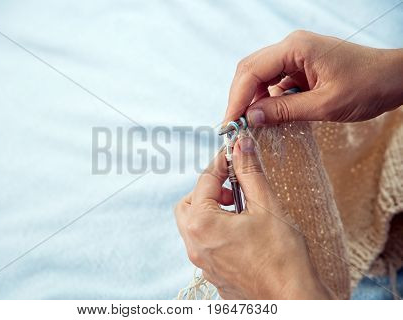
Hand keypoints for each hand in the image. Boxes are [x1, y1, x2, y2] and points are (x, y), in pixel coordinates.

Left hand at [174, 136, 331, 298]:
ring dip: (211, 210)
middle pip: (189, 204)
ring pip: (194, 224)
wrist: (292, 301)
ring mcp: (202, 262)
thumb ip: (249, 173)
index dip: (221, 164)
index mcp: (202, 224)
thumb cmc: (282, 257)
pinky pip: (205, 244)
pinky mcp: (212, 273)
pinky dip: (216, 230)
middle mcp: (194, 245)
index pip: (204, 180)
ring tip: (240, 211)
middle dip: (208, 190)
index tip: (235, 155)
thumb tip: (240, 146)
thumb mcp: (266, 206)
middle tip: (233, 190)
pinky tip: (242, 232)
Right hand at [224, 30, 402, 125]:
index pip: (252, 71)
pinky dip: (266, 100)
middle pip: (250, 70)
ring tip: (250, 124)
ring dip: (252, 100)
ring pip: (259, 76)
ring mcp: (295, 55)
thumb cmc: (367, 87)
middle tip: (234, 125)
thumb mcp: (324, 105)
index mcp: (296, 48)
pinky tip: (267, 116)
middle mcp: (291, 47)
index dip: (236, 98)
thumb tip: (250, 117)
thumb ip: (284, 111)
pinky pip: (274, 82)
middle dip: (239, 98)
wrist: (393, 79)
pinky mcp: (299, 67)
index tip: (229, 123)